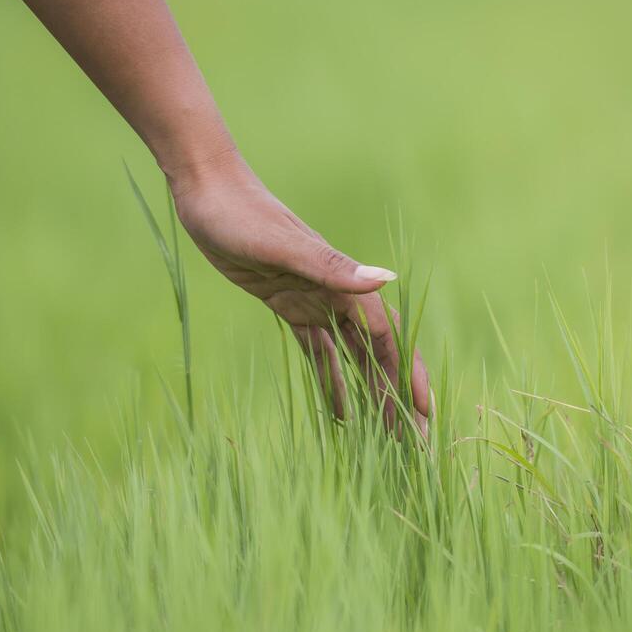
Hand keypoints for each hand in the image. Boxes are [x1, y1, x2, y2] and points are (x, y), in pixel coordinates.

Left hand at [168, 161, 430, 435]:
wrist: (207, 190)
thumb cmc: (242, 215)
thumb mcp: (282, 245)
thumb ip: (333, 266)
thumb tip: (387, 279)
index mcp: (343, 284)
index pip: (387, 340)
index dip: (407, 376)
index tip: (423, 412)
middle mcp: (336, 295)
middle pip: (377, 355)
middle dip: (396, 395)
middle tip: (413, 441)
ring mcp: (314, 300)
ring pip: (352, 358)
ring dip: (370, 393)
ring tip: (384, 436)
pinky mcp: (288, 304)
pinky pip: (319, 352)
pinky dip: (331, 380)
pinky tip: (338, 413)